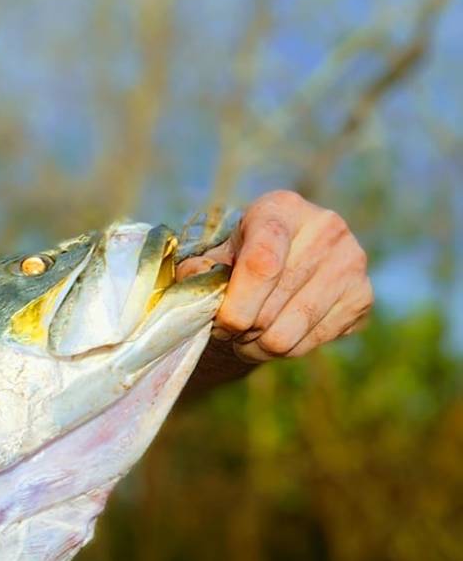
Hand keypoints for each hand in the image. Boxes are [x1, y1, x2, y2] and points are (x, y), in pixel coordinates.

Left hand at [178, 189, 372, 362]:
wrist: (286, 264)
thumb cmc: (241, 257)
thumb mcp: (214, 255)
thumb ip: (198, 269)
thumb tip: (198, 279)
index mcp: (282, 209)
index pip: (262, 264)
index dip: (235, 305)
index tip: (219, 323)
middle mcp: (325, 228)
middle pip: (271, 306)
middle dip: (240, 329)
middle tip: (227, 330)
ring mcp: (351, 261)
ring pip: (288, 334)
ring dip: (258, 346)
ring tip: (247, 336)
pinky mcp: (363, 296)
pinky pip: (311, 344)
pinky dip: (284, 351)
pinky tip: (276, 334)